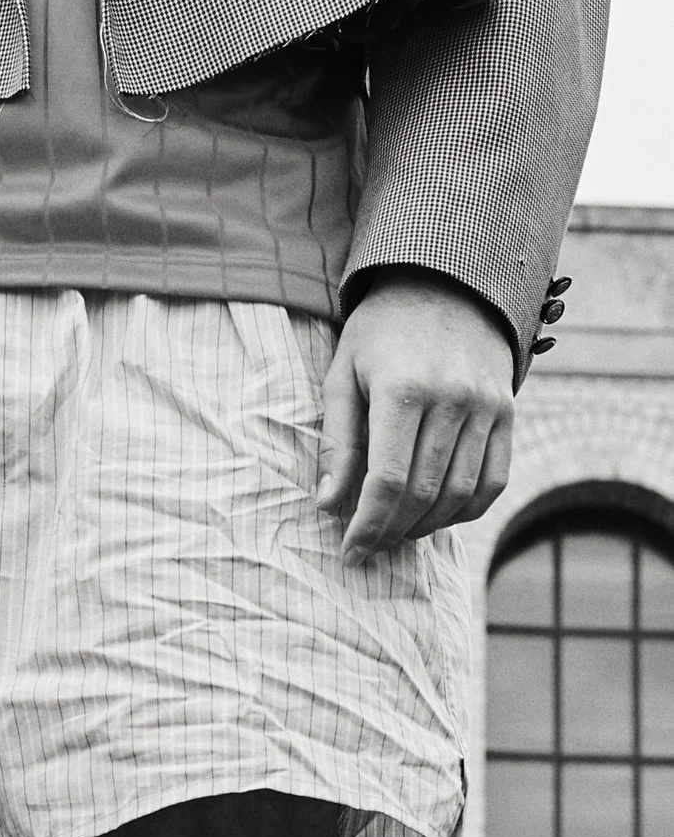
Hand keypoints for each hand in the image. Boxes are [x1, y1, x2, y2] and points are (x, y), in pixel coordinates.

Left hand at [320, 272, 515, 560]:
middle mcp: (451, 399)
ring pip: (461, 494)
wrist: (445, 285)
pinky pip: (494, 480)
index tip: (351, 551)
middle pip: (425, 493)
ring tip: (398, 531)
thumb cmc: (380, 333)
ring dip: (428, 525)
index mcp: (402, 389)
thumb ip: (338, 442)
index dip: (368, 525)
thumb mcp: (343, 375)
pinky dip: (466, 509)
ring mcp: (487, 406)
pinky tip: (437, 515)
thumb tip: (328, 505)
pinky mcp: (508, 411)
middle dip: (393, 530)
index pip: (388, 480)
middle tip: (370, 545)